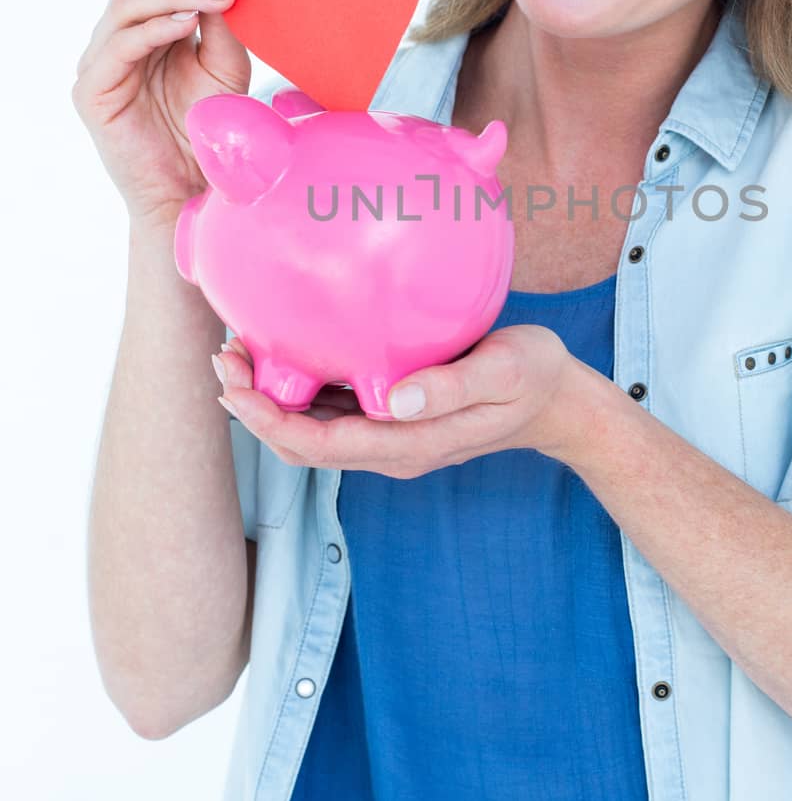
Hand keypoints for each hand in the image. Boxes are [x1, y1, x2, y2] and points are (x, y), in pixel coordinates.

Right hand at [71, 0, 251, 230]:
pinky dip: (156, 27)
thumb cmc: (209, 131)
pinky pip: (120, 44)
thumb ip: (225, 24)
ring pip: (128, 0)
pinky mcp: (94, 89)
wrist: (192, 194)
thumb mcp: (227, 68)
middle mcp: (119, 32)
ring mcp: (101, 59)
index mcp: (150, 20)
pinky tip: (191, 21)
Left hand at [213, 325, 593, 475]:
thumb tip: (395, 398)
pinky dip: (297, 389)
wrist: (559, 400)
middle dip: (253, 409)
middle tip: (223, 358)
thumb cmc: (535, 377)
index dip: (267, 420)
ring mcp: (390, 437)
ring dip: (268, 400)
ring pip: (311, 430)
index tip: (234, 384)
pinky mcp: (393, 417)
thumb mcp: (506, 372)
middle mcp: (390, 448)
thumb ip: (454, 386)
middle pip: (301, 443)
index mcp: (409, 445)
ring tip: (238, 353)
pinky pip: (332, 413)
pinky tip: (284, 352)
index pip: (318, 446)